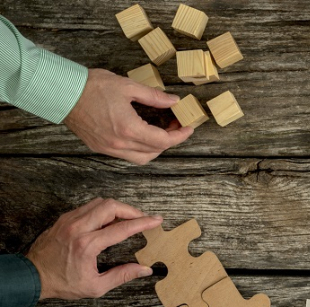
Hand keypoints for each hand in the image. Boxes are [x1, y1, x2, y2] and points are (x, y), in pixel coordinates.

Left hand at [25, 198, 161, 299]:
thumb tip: (145, 269)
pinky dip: (103, 209)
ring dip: (117, 208)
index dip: (143, 223)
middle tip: (142, 218)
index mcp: (87, 245)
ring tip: (127, 218)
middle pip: (111, 206)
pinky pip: (88, 206)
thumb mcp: (96, 286)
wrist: (33, 276)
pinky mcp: (64, 219)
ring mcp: (69, 221)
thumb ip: (122, 275)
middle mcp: (78, 228)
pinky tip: (109, 220)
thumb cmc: (63, 283)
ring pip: (99, 202)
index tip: (156, 220)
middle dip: (131, 210)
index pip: (122, 228)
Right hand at [64, 69, 192, 164]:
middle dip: (169, 141)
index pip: (163, 141)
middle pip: (154, 152)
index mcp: (129, 129)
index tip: (188, 128)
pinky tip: (142, 135)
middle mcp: (119, 144)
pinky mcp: (100, 147)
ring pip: (141, 158)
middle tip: (175, 126)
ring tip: (160, 132)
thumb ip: (154, 97)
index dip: (180, 136)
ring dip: (155, 148)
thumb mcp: (128, 86)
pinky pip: (126, 156)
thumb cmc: (92, 86)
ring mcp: (108, 148)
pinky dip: (139, 149)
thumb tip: (173, 101)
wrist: (61, 92)